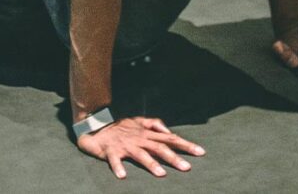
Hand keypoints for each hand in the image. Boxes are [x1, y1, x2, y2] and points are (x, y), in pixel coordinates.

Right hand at [76, 117, 204, 179]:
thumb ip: (155, 124)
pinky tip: (123, 176)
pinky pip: (115, 161)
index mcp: (146, 133)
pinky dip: (118, 168)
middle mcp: (139, 139)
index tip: (200, 152)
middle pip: (159, 148)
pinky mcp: (111, 152)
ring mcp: (125, 145)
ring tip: (161, 174)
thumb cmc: (120, 126)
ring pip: (140, 155)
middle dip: (174, 158)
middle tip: (187, 168)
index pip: (170, 139)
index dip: (185, 145)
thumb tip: (169, 131)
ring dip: (151, 164)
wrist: (96, 126)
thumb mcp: (138, 121)